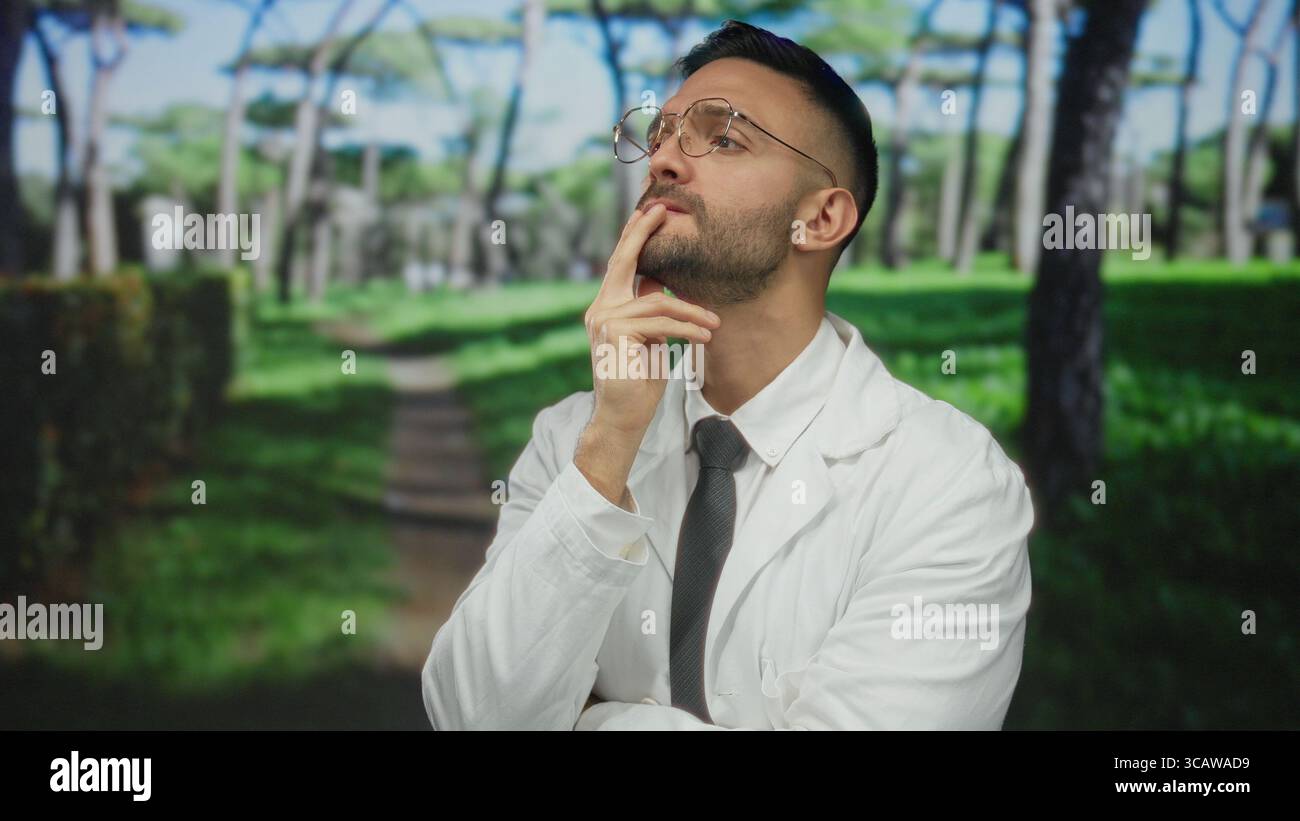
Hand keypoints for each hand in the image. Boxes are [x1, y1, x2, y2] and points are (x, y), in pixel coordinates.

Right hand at [583, 203, 720, 440]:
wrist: (623, 416)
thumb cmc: (639, 380)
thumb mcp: (649, 339)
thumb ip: (650, 311)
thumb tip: (661, 283)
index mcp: (606, 307)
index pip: (620, 266)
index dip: (634, 237)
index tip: (650, 213)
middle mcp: (600, 309)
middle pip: (623, 262)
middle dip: (642, 232)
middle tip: (661, 210)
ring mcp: (605, 319)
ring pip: (658, 302)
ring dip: (692, 313)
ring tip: (714, 326)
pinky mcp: (616, 331)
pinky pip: (661, 321)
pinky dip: (687, 328)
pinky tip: (704, 338)